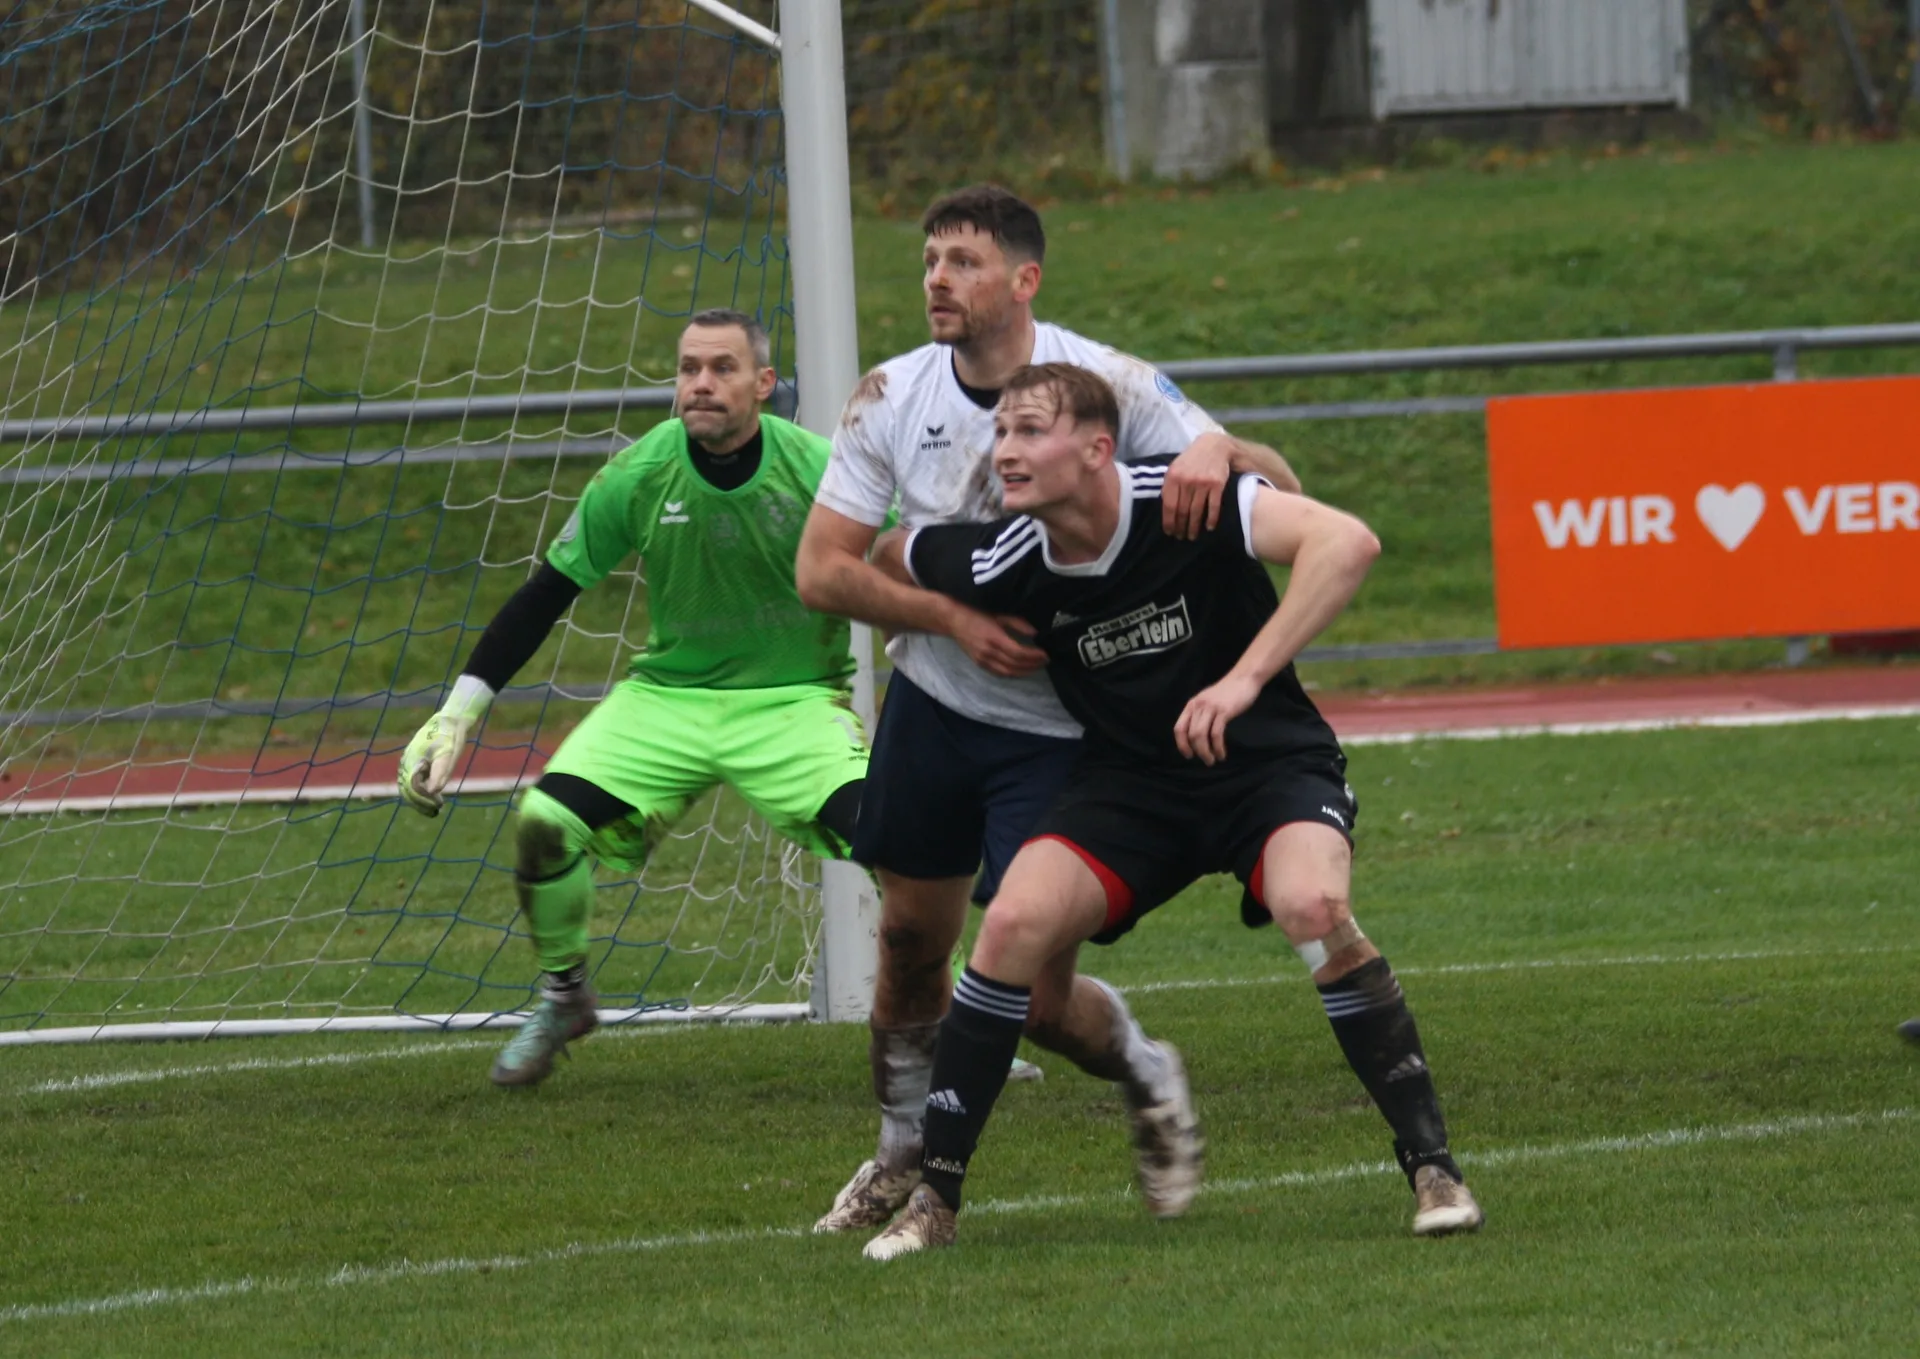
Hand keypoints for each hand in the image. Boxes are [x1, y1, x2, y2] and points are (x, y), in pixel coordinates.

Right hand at [397, 677, 493, 814]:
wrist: (449, 721)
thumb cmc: (450, 736)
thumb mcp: (449, 754)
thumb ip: (440, 772)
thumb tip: (433, 791)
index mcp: (412, 760)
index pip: (413, 787)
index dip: (424, 799)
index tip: (438, 805)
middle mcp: (407, 763)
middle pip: (408, 790)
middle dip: (420, 803)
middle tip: (436, 811)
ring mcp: (409, 762)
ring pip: (409, 787)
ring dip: (419, 800)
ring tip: (434, 809)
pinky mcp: (414, 763)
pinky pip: (413, 781)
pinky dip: (421, 792)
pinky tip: (433, 797)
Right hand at [949, 607, 1047, 677]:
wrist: (954, 621)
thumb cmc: (977, 615)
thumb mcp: (999, 615)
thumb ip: (1018, 624)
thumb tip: (1035, 633)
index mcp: (995, 638)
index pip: (1019, 652)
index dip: (1034, 655)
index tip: (1045, 654)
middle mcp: (989, 652)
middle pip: (1015, 664)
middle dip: (1033, 664)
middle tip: (1045, 661)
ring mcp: (983, 660)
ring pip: (1008, 672)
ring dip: (1024, 671)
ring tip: (1037, 667)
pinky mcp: (980, 664)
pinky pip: (999, 673)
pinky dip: (1012, 674)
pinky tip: (1021, 670)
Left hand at [1161, 432, 1232, 539]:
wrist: (1214, 446)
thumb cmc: (1191, 460)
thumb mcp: (1176, 468)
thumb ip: (1170, 486)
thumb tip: (1166, 511)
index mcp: (1173, 477)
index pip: (1169, 506)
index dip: (1169, 522)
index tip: (1169, 532)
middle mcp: (1187, 480)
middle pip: (1182, 511)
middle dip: (1181, 527)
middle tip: (1181, 537)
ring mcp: (1202, 482)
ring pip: (1196, 511)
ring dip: (1194, 527)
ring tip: (1192, 536)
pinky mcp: (1217, 484)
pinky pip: (1213, 506)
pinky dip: (1211, 519)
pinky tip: (1209, 527)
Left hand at [1173, 673, 1261, 765]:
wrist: (1244, 678)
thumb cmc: (1227, 692)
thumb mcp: (1207, 701)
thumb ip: (1200, 714)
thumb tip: (1196, 736)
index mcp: (1192, 705)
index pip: (1179, 728)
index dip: (1181, 744)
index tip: (1188, 755)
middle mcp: (1198, 706)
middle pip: (1190, 734)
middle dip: (1197, 751)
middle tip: (1206, 761)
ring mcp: (1210, 708)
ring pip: (1201, 735)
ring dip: (1205, 752)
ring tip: (1212, 760)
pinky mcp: (1224, 711)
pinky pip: (1216, 734)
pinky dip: (1217, 747)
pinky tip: (1221, 754)